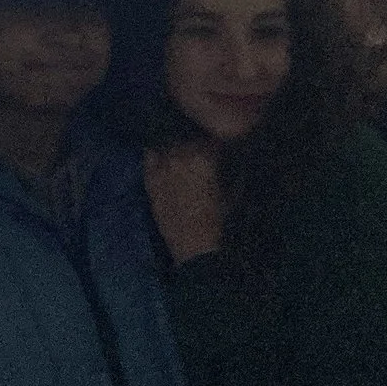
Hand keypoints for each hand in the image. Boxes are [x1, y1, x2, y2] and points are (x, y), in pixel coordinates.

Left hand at [143, 141, 224, 264]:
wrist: (196, 249)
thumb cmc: (222, 222)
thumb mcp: (235, 192)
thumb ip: (235, 168)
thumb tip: (237, 155)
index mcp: (203, 156)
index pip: (212, 137)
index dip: (219, 139)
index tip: (224, 142)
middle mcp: (179, 155)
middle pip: (188, 136)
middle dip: (198, 139)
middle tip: (204, 145)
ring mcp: (161, 166)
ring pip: (168, 142)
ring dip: (177, 143)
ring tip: (185, 146)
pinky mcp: (149, 178)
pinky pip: (149, 155)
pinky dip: (157, 150)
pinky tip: (162, 151)